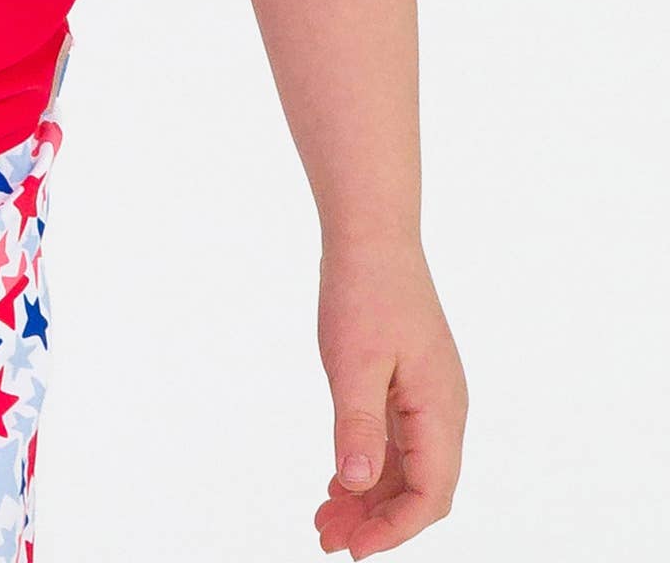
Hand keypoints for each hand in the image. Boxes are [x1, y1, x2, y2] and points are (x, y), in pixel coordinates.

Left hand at [313, 236, 465, 554]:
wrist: (371, 234)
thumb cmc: (364, 290)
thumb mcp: (353, 360)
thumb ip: (357, 424)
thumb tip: (357, 482)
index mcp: (441, 409)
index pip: (430, 494)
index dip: (394, 529)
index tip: (353, 548)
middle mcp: (443, 409)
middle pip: (419, 489)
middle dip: (377, 521)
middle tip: (327, 539)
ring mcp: (427, 397)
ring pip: (404, 468)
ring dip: (368, 498)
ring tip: (324, 521)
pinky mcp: (408, 385)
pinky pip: (394, 442)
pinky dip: (367, 467)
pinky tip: (337, 483)